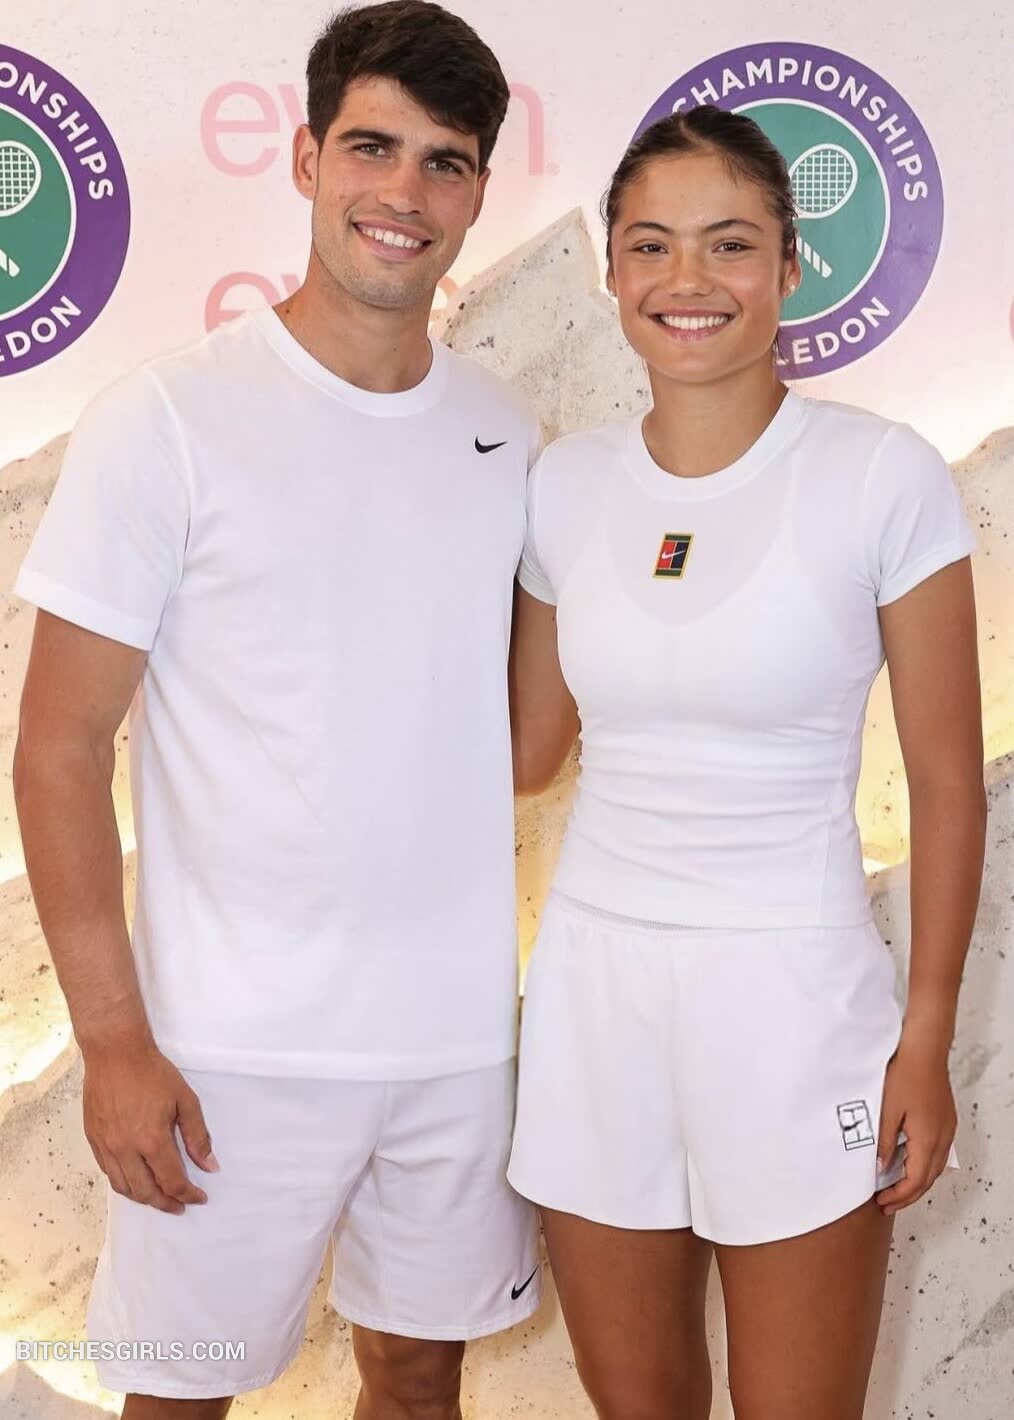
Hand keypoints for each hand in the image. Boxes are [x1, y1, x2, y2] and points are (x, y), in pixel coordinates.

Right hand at [82, 1035, 218, 1213]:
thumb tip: (210, 1165)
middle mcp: (126, 1150)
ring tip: (159, 1198)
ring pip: (124, 1187)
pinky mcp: (94, 1140)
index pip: (172, 1181)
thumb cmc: (153, 1072)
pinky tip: (136, 1180)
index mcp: (151, 1141)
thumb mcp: (185, 1100)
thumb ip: (197, 1136)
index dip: (188, 1194)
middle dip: (166, 1203)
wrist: (115, 1052)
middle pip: (146, 1192)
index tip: (199, 1198)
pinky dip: (124, 1183)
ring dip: (143, 1198)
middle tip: (180, 1205)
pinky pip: (109, 1172)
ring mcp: (107, 1146)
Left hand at [875, 1034, 956, 1215]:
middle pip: (928, 1179)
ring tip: (897, 1188)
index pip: (915, 1180)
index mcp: (927, 1139)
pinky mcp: (946, 1120)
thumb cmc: (905, 1074)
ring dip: (917, 1181)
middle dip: (908, 1195)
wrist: (924, 1051)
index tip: (882, 1201)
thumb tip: (881, 1167)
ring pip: (935, 1167)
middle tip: (887, 1203)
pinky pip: (938, 1152)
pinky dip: (924, 1165)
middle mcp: (942, 1137)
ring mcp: (947, 1129)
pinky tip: (910, 1163)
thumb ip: (885, 1142)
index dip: (899, 1196)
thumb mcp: (886, 1110)